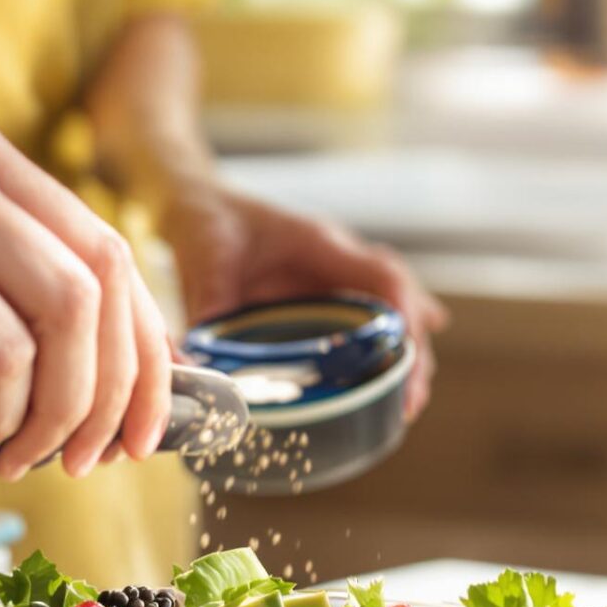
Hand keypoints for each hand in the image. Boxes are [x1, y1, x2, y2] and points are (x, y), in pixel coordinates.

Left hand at [161, 185, 447, 417]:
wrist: (202, 204)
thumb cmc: (208, 223)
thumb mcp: (205, 258)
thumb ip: (208, 301)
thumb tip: (195, 359)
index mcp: (320, 244)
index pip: (383, 277)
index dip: (405, 315)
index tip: (406, 359)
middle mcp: (340, 259)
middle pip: (399, 301)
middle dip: (411, 351)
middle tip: (409, 403)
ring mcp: (338, 275)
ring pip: (393, 310)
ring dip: (405, 353)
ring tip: (407, 402)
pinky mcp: (327, 292)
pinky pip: (373, 316)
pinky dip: (392, 344)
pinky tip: (406, 375)